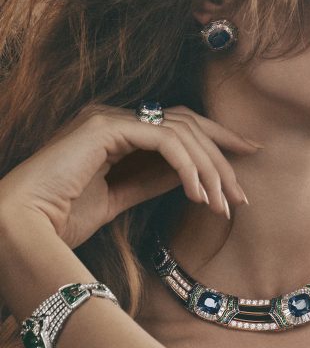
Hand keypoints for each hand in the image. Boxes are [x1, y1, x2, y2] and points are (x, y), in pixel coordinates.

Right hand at [0, 103, 261, 247]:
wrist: (22, 230)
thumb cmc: (61, 218)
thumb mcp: (121, 197)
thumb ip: (153, 179)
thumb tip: (191, 175)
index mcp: (116, 130)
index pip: (178, 126)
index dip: (217, 140)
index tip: (248, 158)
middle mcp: (114, 117)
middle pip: (187, 125)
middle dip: (222, 158)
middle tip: (242, 194)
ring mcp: (108, 118)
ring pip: (181, 131)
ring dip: (209, 169)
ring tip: (223, 204)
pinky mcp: (104, 128)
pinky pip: (164, 140)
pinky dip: (187, 167)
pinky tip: (198, 194)